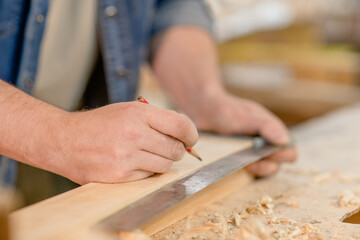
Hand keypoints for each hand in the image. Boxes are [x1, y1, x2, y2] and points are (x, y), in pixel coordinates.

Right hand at [38, 102, 197, 183]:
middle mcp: (134, 134)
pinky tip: (134, 163)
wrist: (65, 140)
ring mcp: (127, 156)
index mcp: (139, 113)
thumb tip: (185, 136)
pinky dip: (147, 171)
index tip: (191, 139)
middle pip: (176, 149)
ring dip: (163, 161)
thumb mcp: (127, 110)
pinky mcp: (120, 175)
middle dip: (177, 149)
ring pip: (165, 165)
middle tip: (168, 148)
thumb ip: (156, 119)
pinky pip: (149, 176)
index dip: (191, 134)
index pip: (181, 125)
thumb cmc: (100, 124)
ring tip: (149, 155)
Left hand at [186, 92, 296, 176]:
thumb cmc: (228, 111)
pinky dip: (242, 171)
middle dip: (266, 165)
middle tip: (251, 160)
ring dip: (255, 169)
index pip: (289, 151)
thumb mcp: (249, 116)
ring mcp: (251, 155)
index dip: (282, 155)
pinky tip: (232, 164)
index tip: (268, 152)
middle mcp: (265, 145)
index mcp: (273, 132)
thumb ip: (267, 126)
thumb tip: (284, 141)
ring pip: (263, 171)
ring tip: (242, 162)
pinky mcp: (238, 163)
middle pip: (277, 165)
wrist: (203, 111)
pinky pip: (246, 174)